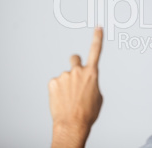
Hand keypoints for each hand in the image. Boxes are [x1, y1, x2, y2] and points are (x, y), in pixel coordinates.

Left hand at [49, 27, 103, 147]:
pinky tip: (61, 100)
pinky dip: (58, 90)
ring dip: (66, 84)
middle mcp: (78, 71)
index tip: (98, 28)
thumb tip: (86, 81)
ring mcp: (64, 76)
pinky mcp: (53, 82)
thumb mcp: (98, 96)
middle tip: (74, 77)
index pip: (96, 51)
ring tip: (68, 99)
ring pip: (65, 76)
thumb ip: (92, 83)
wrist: (73, 124)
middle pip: (75, 59)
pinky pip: (56, 83)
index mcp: (92, 73)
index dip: (97, 38)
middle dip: (75, 63)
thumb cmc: (88, 112)